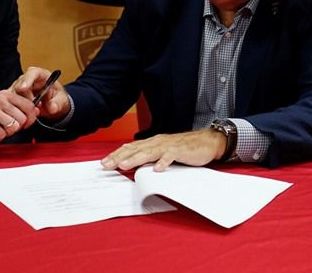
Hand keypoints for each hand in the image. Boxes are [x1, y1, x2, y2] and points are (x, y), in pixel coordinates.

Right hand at [0, 90, 35, 141]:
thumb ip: (15, 105)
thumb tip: (36, 111)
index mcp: (6, 94)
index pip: (29, 106)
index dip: (30, 118)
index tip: (24, 123)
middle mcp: (0, 100)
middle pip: (23, 119)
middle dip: (17, 128)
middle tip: (6, 128)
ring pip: (13, 127)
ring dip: (7, 133)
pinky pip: (0, 134)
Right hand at [11, 66, 70, 121]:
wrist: (53, 103)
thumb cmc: (57, 97)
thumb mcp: (61, 100)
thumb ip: (57, 103)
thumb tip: (52, 107)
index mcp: (41, 75)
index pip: (32, 73)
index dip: (27, 80)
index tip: (23, 88)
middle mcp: (28, 79)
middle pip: (19, 85)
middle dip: (25, 98)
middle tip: (35, 107)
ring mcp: (20, 86)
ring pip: (13, 94)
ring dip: (21, 104)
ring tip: (34, 111)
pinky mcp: (15, 95)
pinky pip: (10, 101)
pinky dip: (16, 108)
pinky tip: (25, 113)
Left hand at [100, 129, 226, 171]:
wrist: (207, 142)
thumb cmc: (185, 148)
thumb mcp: (164, 152)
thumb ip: (150, 157)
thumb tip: (133, 165)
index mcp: (153, 142)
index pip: (131, 148)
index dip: (117, 154)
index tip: (104, 162)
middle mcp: (158, 142)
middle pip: (135, 149)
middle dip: (120, 157)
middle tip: (106, 165)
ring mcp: (169, 146)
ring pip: (149, 152)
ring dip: (136, 159)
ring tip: (124, 165)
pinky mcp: (181, 150)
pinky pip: (171, 156)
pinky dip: (164, 162)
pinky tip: (157, 169)